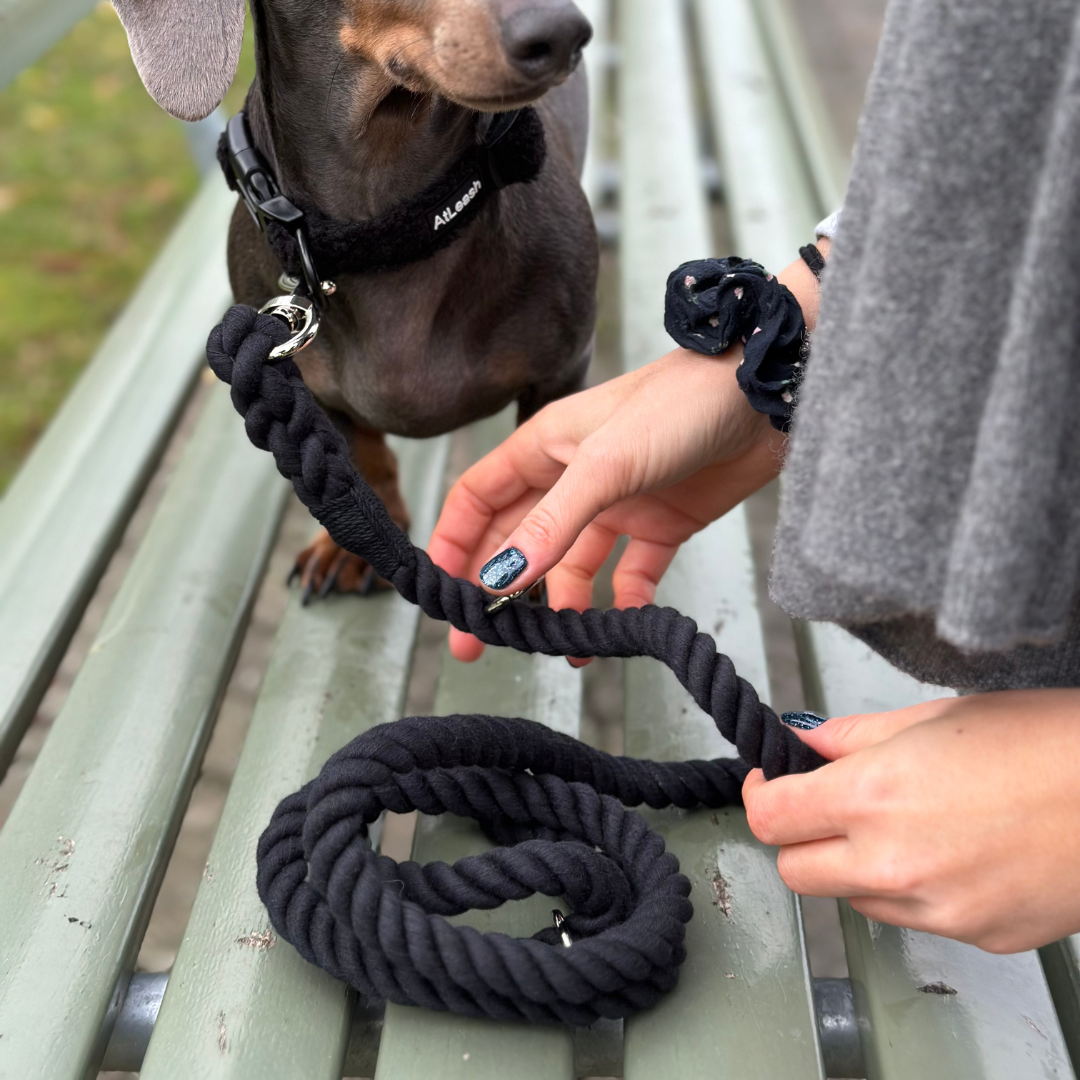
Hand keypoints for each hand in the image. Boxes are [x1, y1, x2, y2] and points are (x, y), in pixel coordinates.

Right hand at [428, 346, 784, 661]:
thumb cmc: (681, 405)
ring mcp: (619, 502)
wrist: (767, 397)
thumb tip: (500, 576)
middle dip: (498, 589)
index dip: (454, 543)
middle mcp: (575, 477)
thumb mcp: (605, 466)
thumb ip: (553, 524)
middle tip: (481, 642)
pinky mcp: (663, 522)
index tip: (440, 591)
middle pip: (519, 539)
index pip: (479, 499)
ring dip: (564, 604)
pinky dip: (625, 600)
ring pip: (573, 564)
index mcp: (546, 448)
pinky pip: (632, 572)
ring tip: (564, 645)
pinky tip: (625, 621)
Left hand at [743, 690, 1079, 952]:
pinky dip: (914, 890)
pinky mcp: (978, 937)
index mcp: (873, 796)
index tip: (768, 781)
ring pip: (854, 899)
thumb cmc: (1050, 743)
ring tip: (906, 824)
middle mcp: (895, 863)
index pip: (770, 818)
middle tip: (823, 807)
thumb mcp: (938, 716)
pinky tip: (953, 852)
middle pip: (796, 872)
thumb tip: (810, 743)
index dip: (758, 795)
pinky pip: (916, 918)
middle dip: (799, 838)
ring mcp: (938, 910)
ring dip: (855, 866)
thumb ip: (858, 737)